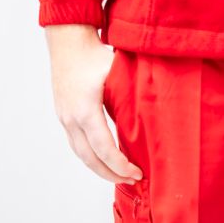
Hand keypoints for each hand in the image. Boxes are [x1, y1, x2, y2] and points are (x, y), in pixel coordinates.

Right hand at [45, 25, 141, 184]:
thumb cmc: (96, 53)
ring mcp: (64, 118)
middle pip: (90, 158)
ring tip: (121, 176)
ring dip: (100, 168)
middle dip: (111, 173)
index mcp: (86, 109)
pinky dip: (92, 157)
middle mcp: (71, 118)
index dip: (120, 165)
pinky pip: (77, 144)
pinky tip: (106, 160)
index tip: (137, 173)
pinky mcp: (64, 116)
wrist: (68, 41)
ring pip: (81, 154)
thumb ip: (134, 92)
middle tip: (133, 181)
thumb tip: (160, 108)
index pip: (103, 147)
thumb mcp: (118, 71)